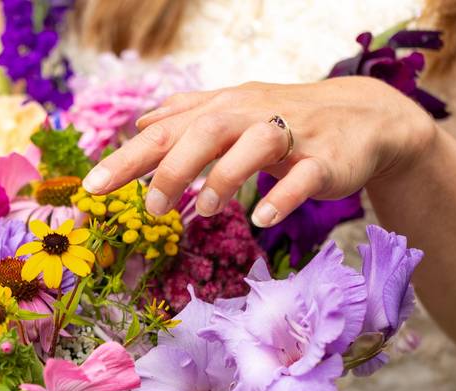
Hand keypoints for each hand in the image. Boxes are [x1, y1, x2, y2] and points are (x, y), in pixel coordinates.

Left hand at [81, 76, 435, 226]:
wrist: (363, 117)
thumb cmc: (286, 120)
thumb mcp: (234, 113)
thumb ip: (187, 118)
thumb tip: (139, 123)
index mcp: (224, 108)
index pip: (167, 130)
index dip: (128, 159)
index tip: (91, 189)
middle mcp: (252, 115)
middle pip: (205, 130)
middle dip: (171, 168)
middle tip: (152, 209)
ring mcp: (293, 135)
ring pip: (254, 146)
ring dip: (224, 176)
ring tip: (203, 209)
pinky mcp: (326, 158)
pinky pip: (305, 176)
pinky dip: (283, 195)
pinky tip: (263, 216)